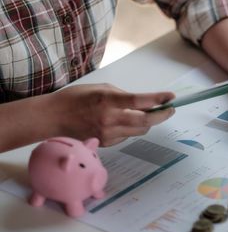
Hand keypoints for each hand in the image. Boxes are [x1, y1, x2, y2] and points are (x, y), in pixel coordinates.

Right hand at [47, 84, 174, 145]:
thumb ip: (122, 95)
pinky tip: (126, 121)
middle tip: (170, 109)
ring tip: (152, 113)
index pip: (139, 101)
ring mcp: (108, 134)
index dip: (158, 99)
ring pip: (139, 131)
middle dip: (162, 116)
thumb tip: (142, 102)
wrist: (52, 118)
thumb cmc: (75, 98)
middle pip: (145, 122)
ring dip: (149, 122)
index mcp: (107, 101)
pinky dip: (132, 128)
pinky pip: (127, 136)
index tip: (170, 97)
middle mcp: (109, 119)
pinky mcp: (106, 143)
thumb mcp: (100, 88)